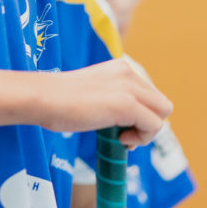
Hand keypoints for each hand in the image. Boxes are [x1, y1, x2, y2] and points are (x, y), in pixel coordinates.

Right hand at [40, 57, 171, 144]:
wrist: (44, 98)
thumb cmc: (58, 100)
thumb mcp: (93, 93)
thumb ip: (112, 99)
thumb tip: (127, 124)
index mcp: (120, 68)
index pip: (149, 94)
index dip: (140, 115)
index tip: (120, 128)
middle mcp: (128, 73)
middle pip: (161, 104)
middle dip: (147, 123)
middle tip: (123, 136)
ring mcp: (129, 88)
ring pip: (162, 114)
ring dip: (146, 132)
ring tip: (121, 138)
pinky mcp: (127, 104)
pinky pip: (155, 126)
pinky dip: (141, 138)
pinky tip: (120, 140)